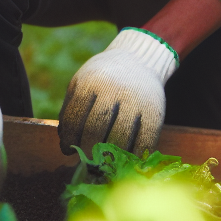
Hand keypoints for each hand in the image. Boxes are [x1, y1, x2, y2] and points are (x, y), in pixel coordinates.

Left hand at [58, 28, 178, 154]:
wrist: (138, 59)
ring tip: (103, 161)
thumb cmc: (103, 76)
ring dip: (109, 156)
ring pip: (120, 139)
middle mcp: (114, 91)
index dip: (70, 138)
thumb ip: (70, 109)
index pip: (75, 118)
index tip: (68, 149)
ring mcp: (136, 103)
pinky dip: (133, 156)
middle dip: (87, 149)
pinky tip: (125, 159)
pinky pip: (144, 143)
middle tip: (86, 158)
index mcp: (91, 82)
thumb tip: (65, 142)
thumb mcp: (81, 82)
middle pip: (96, 129)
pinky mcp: (154, 114)